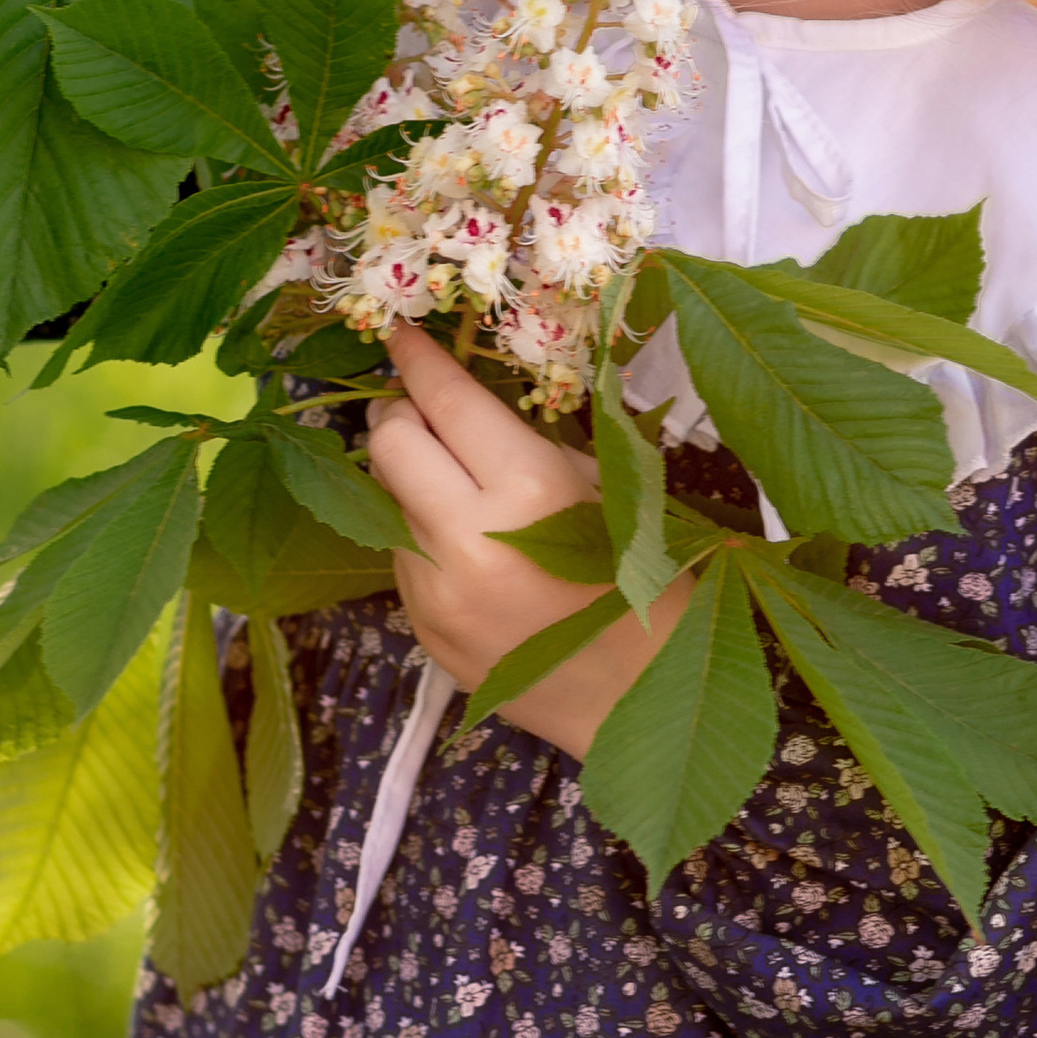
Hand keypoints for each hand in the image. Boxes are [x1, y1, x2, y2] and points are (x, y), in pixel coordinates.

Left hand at [365, 321, 689, 760]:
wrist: (645, 705)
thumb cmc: (648, 584)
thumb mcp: (609, 488)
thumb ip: (533, 444)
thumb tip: (470, 405)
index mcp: (527, 490)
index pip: (446, 401)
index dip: (417, 359)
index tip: (398, 332)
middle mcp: (467, 541)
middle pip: (388, 446)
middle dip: (401, 416)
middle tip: (425, 410)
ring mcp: (436, 595)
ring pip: (388, 504)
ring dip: (414, 484)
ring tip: (466, 493)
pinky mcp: (424, 634)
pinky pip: (405, 562)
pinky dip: (427, 542)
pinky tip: (477, 556)